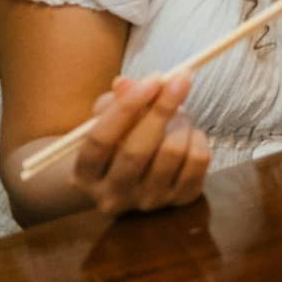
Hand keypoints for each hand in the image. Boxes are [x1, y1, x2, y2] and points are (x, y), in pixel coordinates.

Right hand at [70, 73, 212, 215]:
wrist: (132, 180)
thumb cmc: (117, 141)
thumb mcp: (107, 120)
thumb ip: (114, 101)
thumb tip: (125, 83)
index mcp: (84, 175)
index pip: (100, 141)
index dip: (126, 107)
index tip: (152, 79)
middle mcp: (112, 196)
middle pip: (136, 151)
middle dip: (161, 109)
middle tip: (180, 80)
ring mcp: (147, 202)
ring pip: (172, 153)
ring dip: (182, 122)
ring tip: (179, 113)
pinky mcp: (179, 201)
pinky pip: (198, 161)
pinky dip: (198, 138)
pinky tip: (188, 134)